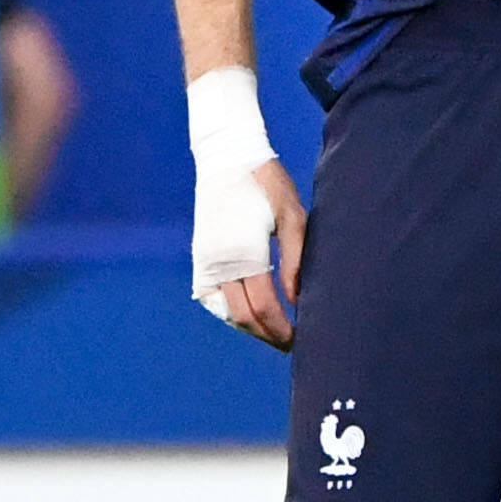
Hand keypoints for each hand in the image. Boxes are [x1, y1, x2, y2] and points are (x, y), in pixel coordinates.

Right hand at [197, 156, 306, 347]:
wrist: (227, 159)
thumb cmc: (267, 184)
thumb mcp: (292, 217)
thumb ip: (296, 261)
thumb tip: (297, 300)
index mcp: (244, 254)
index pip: (263, 307)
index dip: (282, 329)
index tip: (300, 338)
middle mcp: (219, 263)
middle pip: (243, 317)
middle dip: (268, 334)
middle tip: (291, 342)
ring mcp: (205, 262)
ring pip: (225, 312)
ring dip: (249, 327)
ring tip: (273, 331)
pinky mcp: (200, 258)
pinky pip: (210, 299)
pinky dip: (230, 313)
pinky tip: (249, 315)